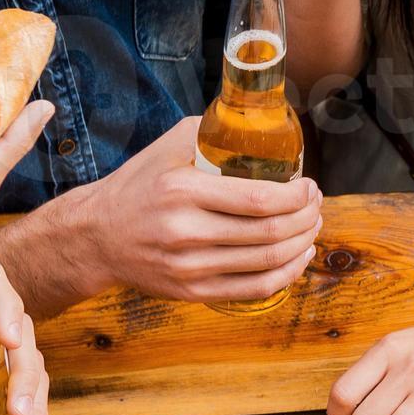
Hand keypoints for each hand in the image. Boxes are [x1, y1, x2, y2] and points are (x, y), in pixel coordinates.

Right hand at [65, 116, 323, 305]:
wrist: (96, 236)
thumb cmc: (139, 185)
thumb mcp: (168, 145)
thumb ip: (214, 131)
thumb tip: (263, 122)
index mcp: (183, 191)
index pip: (260, 199)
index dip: (298, 196)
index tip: (309, 185)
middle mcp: (186, 232)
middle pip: (270, 233)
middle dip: (307, 217)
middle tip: (317, 204)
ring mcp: (189, 268)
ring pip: (268, 263)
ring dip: (303, 243)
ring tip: (313, 226)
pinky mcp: (192, 292)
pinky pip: (254, 289)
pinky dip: (288, 274)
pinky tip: (299, 256)